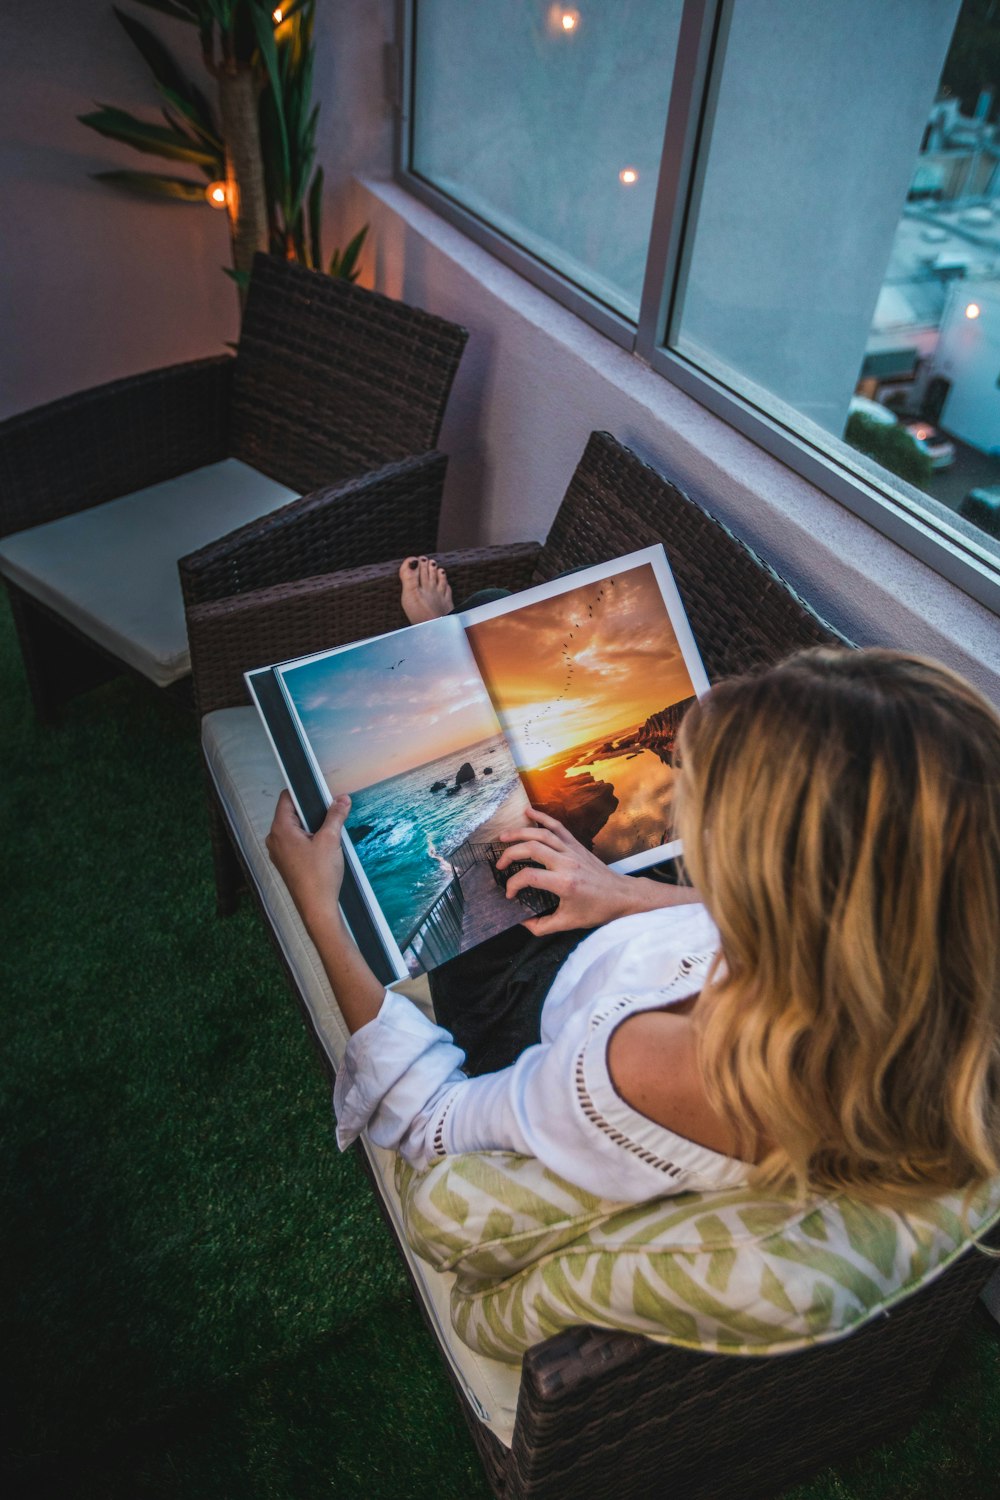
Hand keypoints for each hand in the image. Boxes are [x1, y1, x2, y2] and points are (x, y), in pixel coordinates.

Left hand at [266, 790, 349, 936]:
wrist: (317, 908)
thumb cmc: (319, 877)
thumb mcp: (331, 839)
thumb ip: (335, 816)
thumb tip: (341, 800)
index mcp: (280, 830)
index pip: (286, 799)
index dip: (303, 793)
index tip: (319, 792)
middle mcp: (275, 840)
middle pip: (292, 813)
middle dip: (312, 812)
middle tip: (329, 817)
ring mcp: (279, 853)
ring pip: (296, 829)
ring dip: (312, 828)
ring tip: (328, 837)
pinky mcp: (286, 863)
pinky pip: (296, 843)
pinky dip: (309, 841)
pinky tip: (324, 850)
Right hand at [496, 807, 639, 935]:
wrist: (622, 896)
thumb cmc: (597, 910)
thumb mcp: (568, 924)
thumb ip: (542, 926)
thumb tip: (522, 922)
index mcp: (564, 883)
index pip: (529, 877)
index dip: (513, 885)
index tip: (510, 895)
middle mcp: (567, 862)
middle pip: (532, 848)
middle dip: (510, 854)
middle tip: (499, 864)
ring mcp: (572, 850)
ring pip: (542, 834)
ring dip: (520, 832)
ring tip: (502, 837)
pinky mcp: (577, 845)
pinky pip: (558, 827)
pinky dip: (543, 817)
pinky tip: (529, 811)